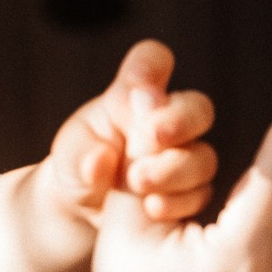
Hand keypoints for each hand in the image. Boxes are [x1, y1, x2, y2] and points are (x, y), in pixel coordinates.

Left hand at [43, 39, 216, 233]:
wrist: (86, 205)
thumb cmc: (78, 164)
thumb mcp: (69, 154)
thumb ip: (82, 154)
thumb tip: (100, 160)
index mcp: (134, 95)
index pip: (153, 62)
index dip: (151, 69)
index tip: (138, 87)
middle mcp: (167, 119)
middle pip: (197, 108)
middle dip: (179, 121)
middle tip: (154, 135)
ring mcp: (185, 155)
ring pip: (202, 157)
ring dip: (174, 169)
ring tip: (137, 182)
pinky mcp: (191, 191)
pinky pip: (201, 194)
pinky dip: (178, 202)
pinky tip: (152, 208)